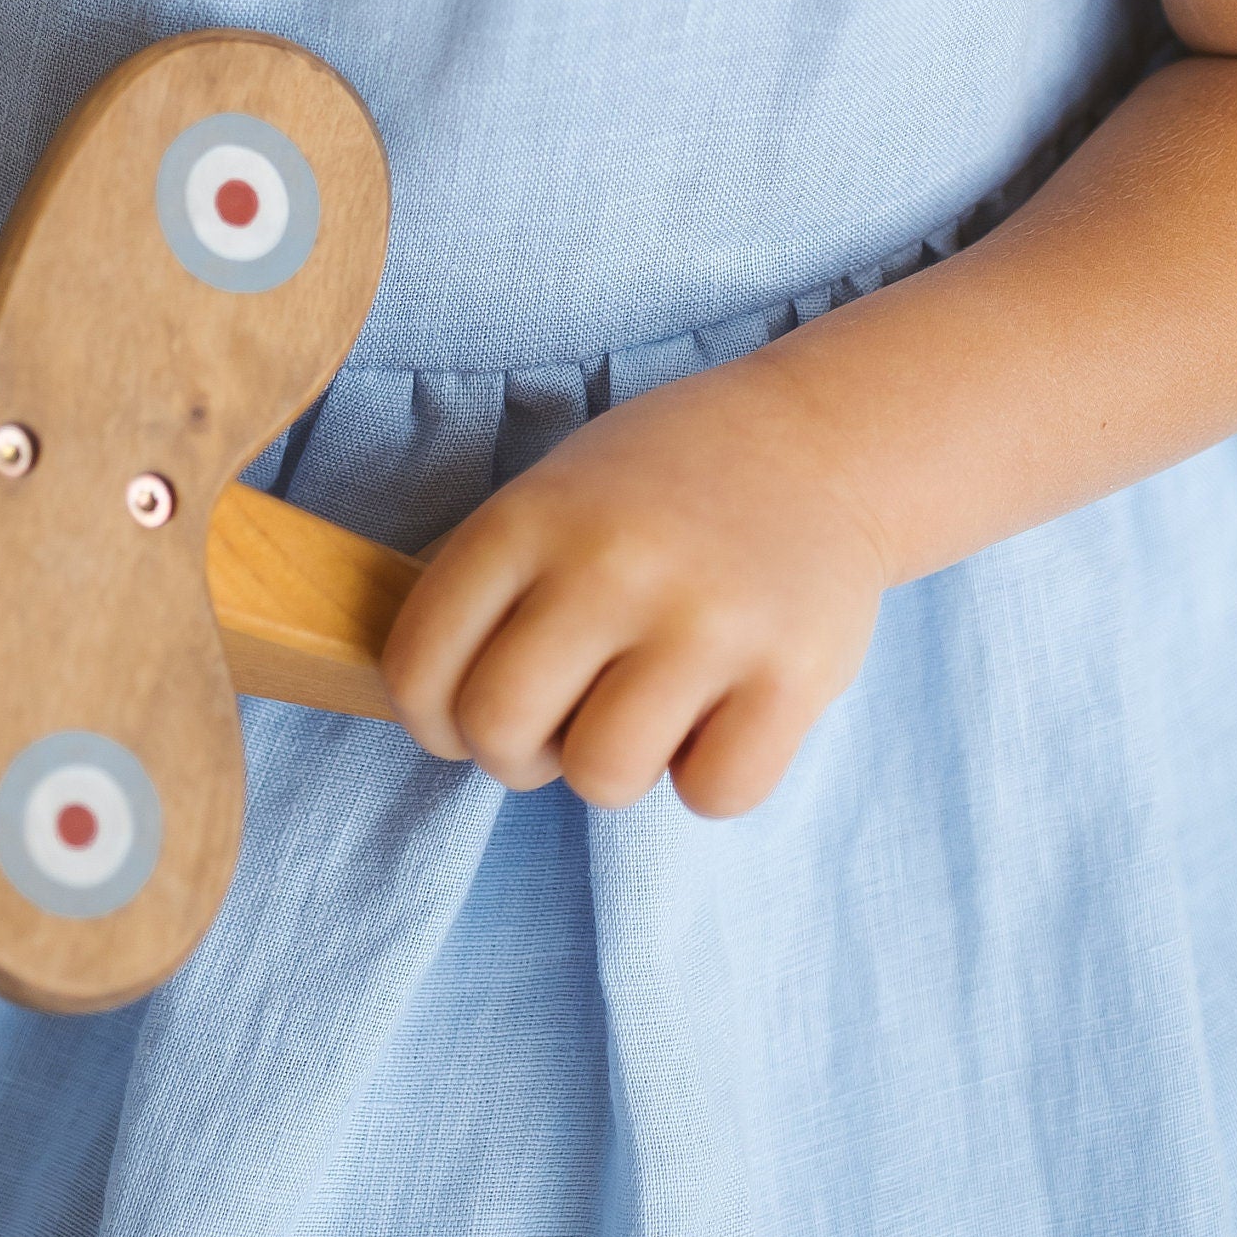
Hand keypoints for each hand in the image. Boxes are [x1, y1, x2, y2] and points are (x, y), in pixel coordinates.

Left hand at [379, 360, 889, 816]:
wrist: (817, 443)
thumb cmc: (660, 486)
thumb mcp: (551, 493)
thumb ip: (490, 587)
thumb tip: (427, 706)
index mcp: (531, 516)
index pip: (419, 665)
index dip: (430, 718)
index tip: (463, 716)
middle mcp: (610, 564)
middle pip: (498, 731)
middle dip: (515, 754)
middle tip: (558, 723)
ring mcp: (705, 620)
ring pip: (600, 776)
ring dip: (613, 768)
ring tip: (643, 711)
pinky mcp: (793, 674)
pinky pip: (711, 793)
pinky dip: (708, 776)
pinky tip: (718, 714)